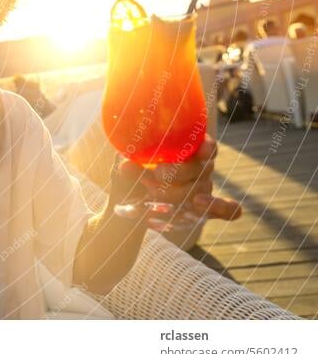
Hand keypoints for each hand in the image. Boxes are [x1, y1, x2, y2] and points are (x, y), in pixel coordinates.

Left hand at [108, 134, 242, 221]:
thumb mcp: (125, 165)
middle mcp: (198, 167)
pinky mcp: (206, 208)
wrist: (130, 201)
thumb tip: (126, 165)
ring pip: (204, 188)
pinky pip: (228, 209)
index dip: (206, 146)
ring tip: (156, 193)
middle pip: (201, 167)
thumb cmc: (131, 174)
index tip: (199, 150)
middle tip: (157, 175)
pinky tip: (200, 203)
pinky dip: (220, 207)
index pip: (206, 144)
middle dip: (179, 172)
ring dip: (180, 192)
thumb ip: (128, 163)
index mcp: (185, 149)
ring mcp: (204, 187)